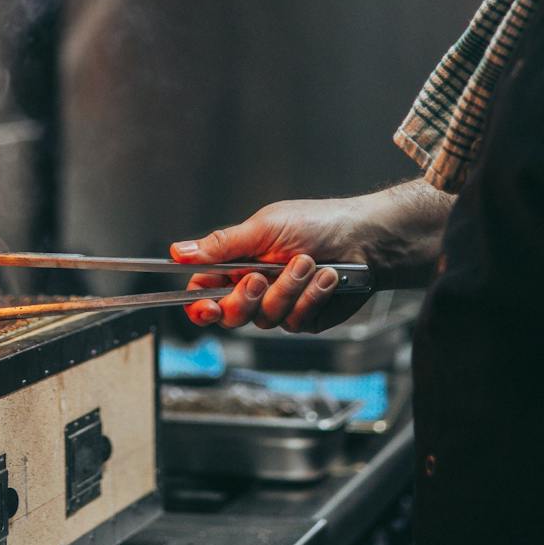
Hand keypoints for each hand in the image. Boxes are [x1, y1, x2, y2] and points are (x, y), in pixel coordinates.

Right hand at [173, 195, 385, 333]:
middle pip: (230, 314)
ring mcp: (280, 305)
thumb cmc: (316, 223)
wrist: (365, 239)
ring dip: (287, 289)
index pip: (205, 291)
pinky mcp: (305, 318)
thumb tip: (178, 251)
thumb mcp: (264, 228)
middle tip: (259, 278)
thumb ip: (221, 246)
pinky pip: (296, 321)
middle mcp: (255, 287)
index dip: (200, 304)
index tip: (205, 306)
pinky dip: (311, 297)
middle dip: (245, 298)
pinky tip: (326, 278)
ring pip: (265, 318)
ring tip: (307, 263)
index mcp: (237, 263)